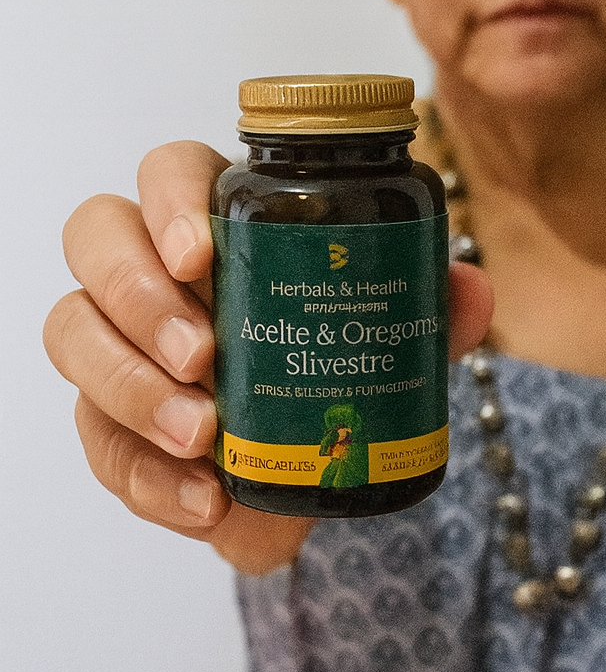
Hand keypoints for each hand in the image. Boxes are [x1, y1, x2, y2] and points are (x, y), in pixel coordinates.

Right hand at [43, 141, 492, 573]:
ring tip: (202, 435)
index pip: (168, 171)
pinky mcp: (108, 422)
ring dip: (132, 386)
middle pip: (95, 237)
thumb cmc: (335, 375)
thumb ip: (425, 314)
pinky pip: (97, 441)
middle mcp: (151, 270)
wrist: (311, 475)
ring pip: (72, 331)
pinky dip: (148, 476)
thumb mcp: (393, 346)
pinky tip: (204, 500)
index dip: (171, 200)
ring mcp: (119, 344)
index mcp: (221, 222)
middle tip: (204, 355)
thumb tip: (468, 286)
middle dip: (139, 294)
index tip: (201, 253)